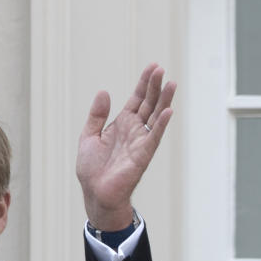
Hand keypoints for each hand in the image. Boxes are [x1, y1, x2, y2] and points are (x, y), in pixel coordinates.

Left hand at [76, 63, 174, 230]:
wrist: (95, 193)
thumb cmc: (92, 170)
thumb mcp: (88, 136)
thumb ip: (97, 115)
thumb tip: (104, 92)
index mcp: (122, 124)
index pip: (137, 99)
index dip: (144, 83)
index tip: (152, 67)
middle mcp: (134, 130)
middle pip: (149, 103)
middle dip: (155, 86)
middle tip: (161, 69)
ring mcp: (140, 141)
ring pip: (156, 116)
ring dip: (164, 100)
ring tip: (171, 83)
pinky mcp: (143, 154)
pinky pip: (154, 137)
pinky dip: (161, 124)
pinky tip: (168, 110)